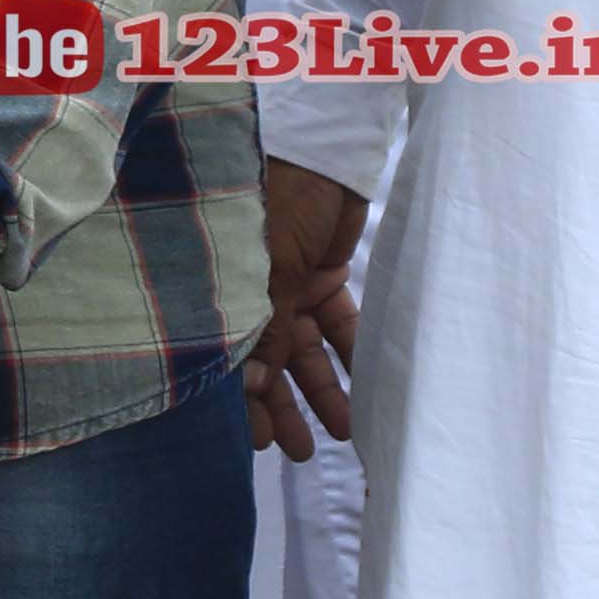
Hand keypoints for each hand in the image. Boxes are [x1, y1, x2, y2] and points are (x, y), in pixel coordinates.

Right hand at [248, 160, 368, 461]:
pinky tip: (368, 386)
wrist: (324, 145)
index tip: (261, 445)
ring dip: (323, 390)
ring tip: (343, 431)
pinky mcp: (326, 274)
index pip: (232, 359)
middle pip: (270, 363)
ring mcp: (292, 285)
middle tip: (302, 452)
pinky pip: (340, 323)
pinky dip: (353, 352)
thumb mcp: (272, 268)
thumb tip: (251, 390)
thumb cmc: (281, 198)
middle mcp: (255, 294)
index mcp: (229, 291)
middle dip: (285, 407)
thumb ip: (267, 329)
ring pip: (307, 351)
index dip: (246, 404)